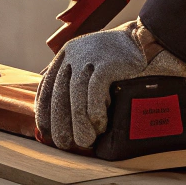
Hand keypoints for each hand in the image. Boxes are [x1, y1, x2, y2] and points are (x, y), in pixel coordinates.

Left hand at [34, 20, 185, 150]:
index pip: (48, 85)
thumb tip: (44, 90)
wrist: (141, 41)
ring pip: (77, 93)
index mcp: (66, 53)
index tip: (46, 131)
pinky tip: (100, 125)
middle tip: (64, 143)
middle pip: (60, 92)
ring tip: (85, 141)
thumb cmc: (113, 57)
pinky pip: (96, 90)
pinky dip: (96, 110)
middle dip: (60, 122)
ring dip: (79, 122)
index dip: (44, 110)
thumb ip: (67, 73)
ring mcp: (90, 55)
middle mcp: (75, 52)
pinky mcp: (108, 61)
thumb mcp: (85, 61)